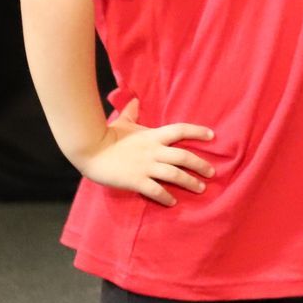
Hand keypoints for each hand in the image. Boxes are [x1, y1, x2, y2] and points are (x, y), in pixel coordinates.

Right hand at [72, 98, 215, 206]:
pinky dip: (166, 197)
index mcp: (153, 136)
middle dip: (200, 165)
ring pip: (175, 175)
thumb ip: (132, 113)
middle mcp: (154, 151)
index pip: (180, 130)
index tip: (212, 135)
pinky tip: (173, 202)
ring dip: (190, 182)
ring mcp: (146, 166)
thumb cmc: (106, 135)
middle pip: (184, 157)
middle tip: (212, 172)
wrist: (90, 150)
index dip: (197, 132)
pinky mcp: (136, 181)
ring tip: (200, 188)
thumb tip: (134, 100)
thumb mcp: (122, 122)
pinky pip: (156, 191)